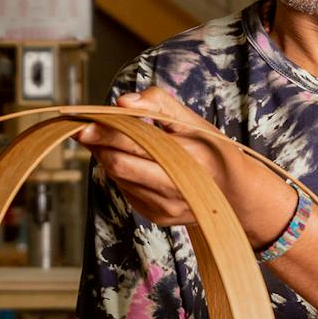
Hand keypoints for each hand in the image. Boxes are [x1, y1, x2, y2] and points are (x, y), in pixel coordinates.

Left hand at [78, 86, 294, 245]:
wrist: (234, 194)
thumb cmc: (211, 149)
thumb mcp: (193, 120)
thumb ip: (159, 104)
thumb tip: (122, 101)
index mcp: (187, 157)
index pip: (134, 144)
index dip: (105, 133)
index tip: (84, 123)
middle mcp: (174, 187)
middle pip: (119, 165)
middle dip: (98, 145)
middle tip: (84, 130)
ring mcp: (163, 206)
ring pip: (118, 178)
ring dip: (108, 157)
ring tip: (108, 141)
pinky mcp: (156, 217)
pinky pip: (126, 190)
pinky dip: (122, 173)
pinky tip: (131, 161)